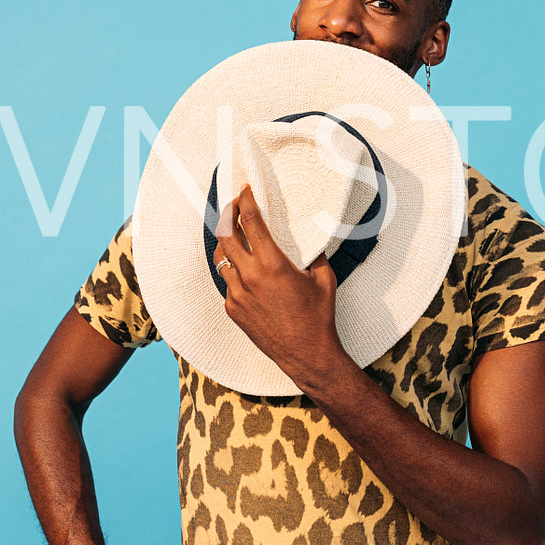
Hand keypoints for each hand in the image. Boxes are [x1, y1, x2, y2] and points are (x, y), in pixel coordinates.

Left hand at [213, 185, 347, 390]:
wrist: (306, 354)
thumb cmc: (317, 318)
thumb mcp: (323, 279)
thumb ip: (316, 255)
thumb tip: (313, 241)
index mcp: (272, 264)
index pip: (250, 222)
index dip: (244, 201)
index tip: (244, 190)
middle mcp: (250, 277)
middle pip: (225, 235)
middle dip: (227, 215)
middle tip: (233, 206)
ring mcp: (237, 295)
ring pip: (220, 259)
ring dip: (226, 244)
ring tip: (234, 236)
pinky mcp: (233, 310)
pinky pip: (227, 283)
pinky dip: (233, 272)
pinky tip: (244, 271)